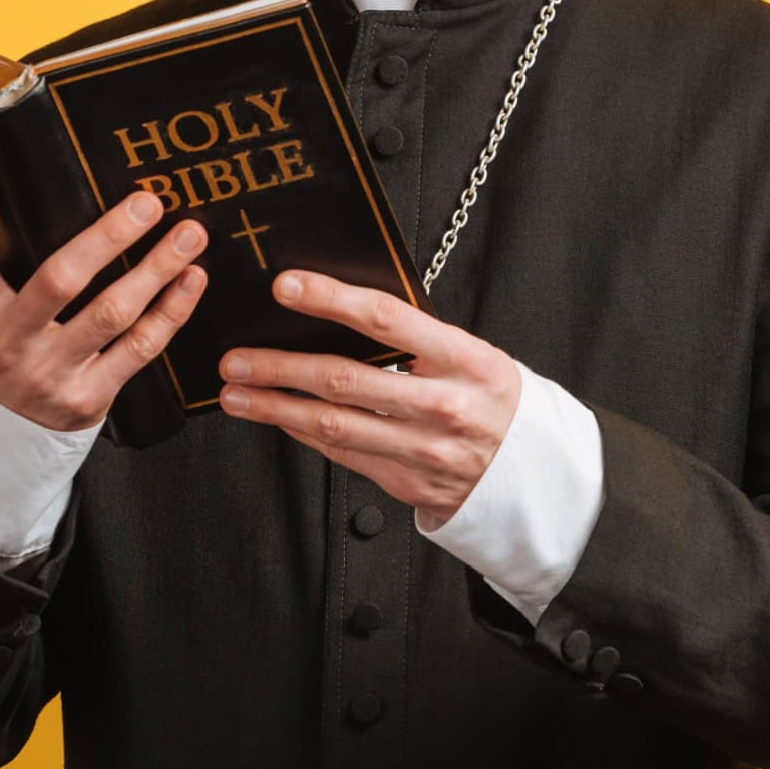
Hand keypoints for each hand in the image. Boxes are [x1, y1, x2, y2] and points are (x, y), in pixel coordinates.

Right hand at [0, 145, 209, 432]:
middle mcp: (9, 340)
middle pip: (60, 281)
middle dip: (107, 239)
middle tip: (146, 201)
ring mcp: (51, 373)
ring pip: (111, 315)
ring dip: (155, 271)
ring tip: (188, 233)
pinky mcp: (89, 399)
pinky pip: (139, 352)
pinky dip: (171, 314)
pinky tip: (192, 279)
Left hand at [216, 270, 521, 528]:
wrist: (533, 472)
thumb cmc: (491, 399)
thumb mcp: (472, 356)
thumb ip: (416, 337)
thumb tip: (339, 310)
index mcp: (465, 359)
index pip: (385, 319)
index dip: (329, 299)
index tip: (285, 287)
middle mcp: (444, 405)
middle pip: (345, 380)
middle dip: (279, 366)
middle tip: (236, 357)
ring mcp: (423, 449)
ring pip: (333, 425)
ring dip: (275, 407)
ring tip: (236, 392)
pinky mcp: (405, 481)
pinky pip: (342, 453)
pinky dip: (303, 433)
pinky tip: (277, 416)